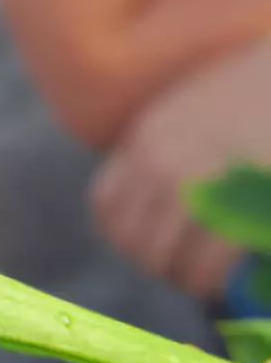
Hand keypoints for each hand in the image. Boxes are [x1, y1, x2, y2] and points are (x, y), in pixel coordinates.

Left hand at [90, 39, 270, 297]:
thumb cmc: (270, 80)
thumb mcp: (208, 103)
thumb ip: (183, 142)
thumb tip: (175, 195)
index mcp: (150, 133)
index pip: (108, 205)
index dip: (128, 236)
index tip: (155, 248)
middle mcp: (161, 156)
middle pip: (131, 238)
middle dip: (158, 263)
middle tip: (188, 274)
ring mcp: (197, 178)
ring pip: (163, 256)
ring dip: (184, 277)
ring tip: (208, 281)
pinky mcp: (235, 199)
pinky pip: (205, 261)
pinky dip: (212, 279)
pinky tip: (229, 280)